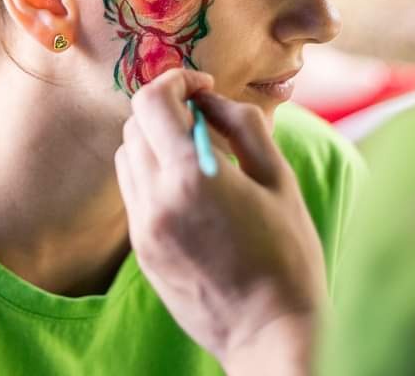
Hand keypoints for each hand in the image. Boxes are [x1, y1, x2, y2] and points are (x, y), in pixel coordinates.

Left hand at [117, 69, 324, 375]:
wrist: (269, 333)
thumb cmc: (286, 254)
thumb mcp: (278, 179)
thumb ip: (243, 126)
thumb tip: (212, 98)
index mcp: (191, 177)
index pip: (152, 102)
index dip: (177, 80)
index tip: (205, 85)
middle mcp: (155, 200)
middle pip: (135, 124)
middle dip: (167, 108)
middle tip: (205, 116)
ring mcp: (143, 229)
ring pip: (128, 156)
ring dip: (156, 139)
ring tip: (198, 152)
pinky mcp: (142, 251)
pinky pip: (134, 191)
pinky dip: (153, 171)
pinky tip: (191, 186)